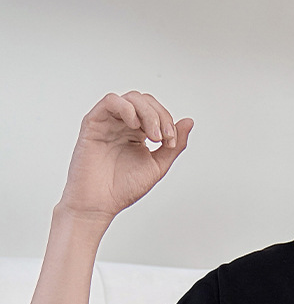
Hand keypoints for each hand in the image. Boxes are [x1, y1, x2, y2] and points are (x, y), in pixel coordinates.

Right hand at [59, 91, 192, 224]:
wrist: (99, 204)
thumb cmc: (122, 189)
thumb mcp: (157, 166)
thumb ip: (174, 146)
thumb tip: (189, 122)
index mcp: (138, 133)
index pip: (155, 111)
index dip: (168, 121)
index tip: (171, 143)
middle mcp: (123, 124)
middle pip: (145, 101)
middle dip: (160, 116)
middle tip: (163, 138)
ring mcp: (108, 122)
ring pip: (131, 99)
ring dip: (147, 112)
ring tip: (152, 136)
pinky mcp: (93, 123)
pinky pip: (110, 101)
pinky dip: (126, 108)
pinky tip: (134, 125)